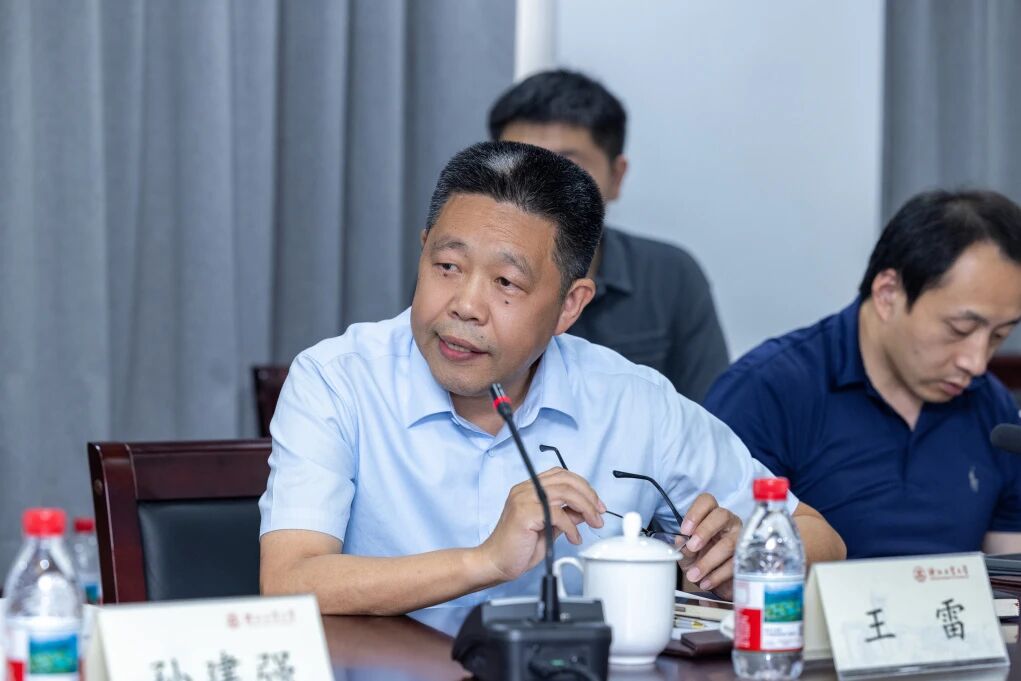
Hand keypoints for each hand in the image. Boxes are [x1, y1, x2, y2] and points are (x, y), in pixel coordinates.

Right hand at [475, 468, 605, 582]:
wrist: (495, 563)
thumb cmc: (518, 548)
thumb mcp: (550, 529)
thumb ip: (566, 516)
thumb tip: (585, 511)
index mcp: (529, 489)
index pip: (562, 475)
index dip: (584, 486)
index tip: (597, 504)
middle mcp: (525, 489)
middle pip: (566, 480)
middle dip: (589, 496)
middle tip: (599, 513)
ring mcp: (523, 498)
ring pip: (565, 492)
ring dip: (586, 508)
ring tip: (593, 523)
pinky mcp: (524, 513)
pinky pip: (557, 514)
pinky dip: (571, 527)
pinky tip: (573, 538)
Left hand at [676, 493, 741, 598]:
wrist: (716, 580)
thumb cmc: (701, 558)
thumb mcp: (687, 553)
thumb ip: (683, 546)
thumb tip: (681, 542)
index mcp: (711, 515)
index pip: (706, 501)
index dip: (695, 512)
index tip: (685, 530)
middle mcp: (728, 521)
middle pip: (721, 515)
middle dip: (705, 531)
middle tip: (692, 547)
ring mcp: (740, 537)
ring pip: (728, 543)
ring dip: (708, 561)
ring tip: (694, 575)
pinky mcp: (747, 557)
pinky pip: (734, 564)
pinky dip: (717, 575)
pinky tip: (706, 582)